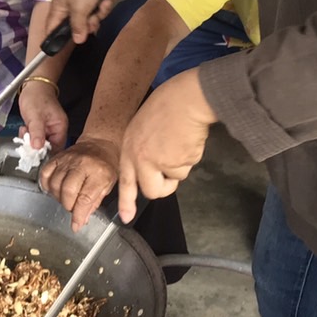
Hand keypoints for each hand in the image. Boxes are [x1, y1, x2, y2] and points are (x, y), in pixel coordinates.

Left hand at [17, 80, 67, 152]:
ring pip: (39, 143)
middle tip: (26, 141)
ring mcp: (48, 129)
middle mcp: (56, 130)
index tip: (34, 154)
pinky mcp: (40, 128)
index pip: (57, 148)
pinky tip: (24, 129)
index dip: (46, 153)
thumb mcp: (35, 116)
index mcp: (60, 127)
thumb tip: (38, 148)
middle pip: (48, 147)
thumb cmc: (37, 97)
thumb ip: (37, 132)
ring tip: (25, 131)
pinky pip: (35, 137)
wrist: (32, 86)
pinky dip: (28, 136)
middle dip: (36, 146)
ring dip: (30, 141)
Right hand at [39, 136, 120, 230]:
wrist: (100, 144)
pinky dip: (47, 185)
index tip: (76, 225)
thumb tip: (82, 219)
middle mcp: (82, 164)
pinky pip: (45, 173)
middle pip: (67, 191)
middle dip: (68, 206)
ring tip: (66, 199)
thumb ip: (96, 202)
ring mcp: (68, 159)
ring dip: (58, 197)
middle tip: (73, 208)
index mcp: (98, 172)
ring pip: (55, 184)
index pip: (85, 198)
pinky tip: (54, 189)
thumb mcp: (109, 184)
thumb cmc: (107, 164)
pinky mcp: (57, 157)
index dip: (78, 215)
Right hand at [48, 0, 121, 44]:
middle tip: (94, 20)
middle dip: (88, 24)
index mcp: (58, 8)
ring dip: (99, 14)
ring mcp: (80, 2)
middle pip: (75, 27)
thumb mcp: (80, 9)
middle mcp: (67, 7)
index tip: (63, 49)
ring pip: (89, 19)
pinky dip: (103, 5)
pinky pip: (96, 9)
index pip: (51, 29)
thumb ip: (77, 27)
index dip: (55, 39)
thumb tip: (77, 41)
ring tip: (104, 4)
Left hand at [116, 70, 215, 221]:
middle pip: (152, 191)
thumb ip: (143, 147)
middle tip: (172, 175)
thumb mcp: (144, 124)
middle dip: (164, 187)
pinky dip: (191, 156)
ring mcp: (159, 162)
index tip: (127, 217)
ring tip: (181, 141)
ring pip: (174, 179)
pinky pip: (187, 167)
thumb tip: (153, 164)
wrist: (187, 98)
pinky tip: (189, 138)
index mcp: (130, 147)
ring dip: (181, 165)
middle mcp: (141, 158)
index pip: (126, 180)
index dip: (126, 201)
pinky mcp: (178, 163)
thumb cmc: (169, 103)